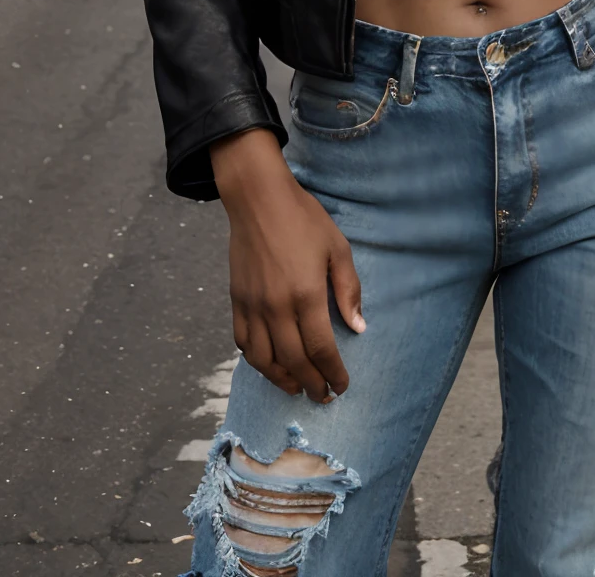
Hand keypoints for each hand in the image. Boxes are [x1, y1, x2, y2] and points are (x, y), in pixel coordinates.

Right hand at [211, 128, 364, 402]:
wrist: (259, 199)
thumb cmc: (304, 219)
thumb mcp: (338, 248)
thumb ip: (349, 290)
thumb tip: (358, 327)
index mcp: (306, 295)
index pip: (321, 349)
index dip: (333, 372)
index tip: (342, 386)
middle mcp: (276, 308)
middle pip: (293, 361)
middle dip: (310, 384)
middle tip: (323, 396)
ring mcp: (252, 306)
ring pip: (264, 359)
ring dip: (281, 380)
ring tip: (297, 388)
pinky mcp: (236, 301)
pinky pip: (243, 342)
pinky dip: (256, 361)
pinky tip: (269, 364)